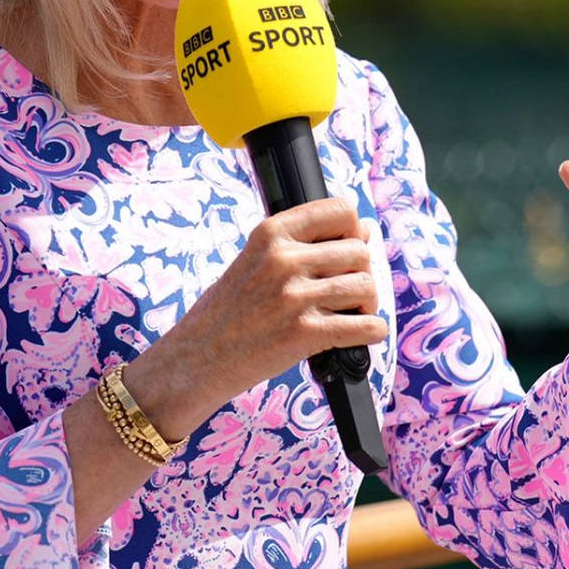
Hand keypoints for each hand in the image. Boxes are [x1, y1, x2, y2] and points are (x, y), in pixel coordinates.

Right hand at [125, 198, 387, 438]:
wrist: (196, 359)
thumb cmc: (231, 310)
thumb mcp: (256, 259)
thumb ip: (304, 243)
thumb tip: (368, 231)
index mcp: (272, 232)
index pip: (342, 210)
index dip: (353, 230)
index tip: (345, 249)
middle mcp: (283, 259)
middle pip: (360, 251)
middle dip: (361, 272)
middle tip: (344, 293)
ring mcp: (294, 296)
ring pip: (367, 287)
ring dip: (366, 303)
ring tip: (348, 314)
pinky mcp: (304, 334)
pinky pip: (368, 326)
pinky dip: (372, 332)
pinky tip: (358, 335)